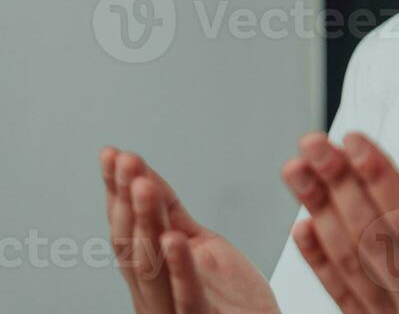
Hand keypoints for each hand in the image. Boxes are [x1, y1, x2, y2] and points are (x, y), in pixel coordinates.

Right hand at [100, 146, 278, 313]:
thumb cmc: (232, 301)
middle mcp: (154, 293)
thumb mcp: (202, 248)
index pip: (127, 227)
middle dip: (125, 199)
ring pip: (151, 266)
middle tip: (124, 161)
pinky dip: (178, 268)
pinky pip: (186, 296)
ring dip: (146, 222)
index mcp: (154, 273)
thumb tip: (147, 179)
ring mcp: (173, 309)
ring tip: (142, 185)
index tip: (112, 155)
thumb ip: (174, 219)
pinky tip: (173, 239)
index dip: (116, 192)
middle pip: (131, 243)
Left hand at [281, 132, 398, 313]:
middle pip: (369, 232)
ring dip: (320, 211)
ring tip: (299, 173)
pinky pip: (344, 295)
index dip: (378, 176)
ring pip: (349, 259)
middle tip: (314, 143)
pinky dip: (319, 262)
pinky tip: (304, 229)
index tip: (354, 143)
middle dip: (338, 182)